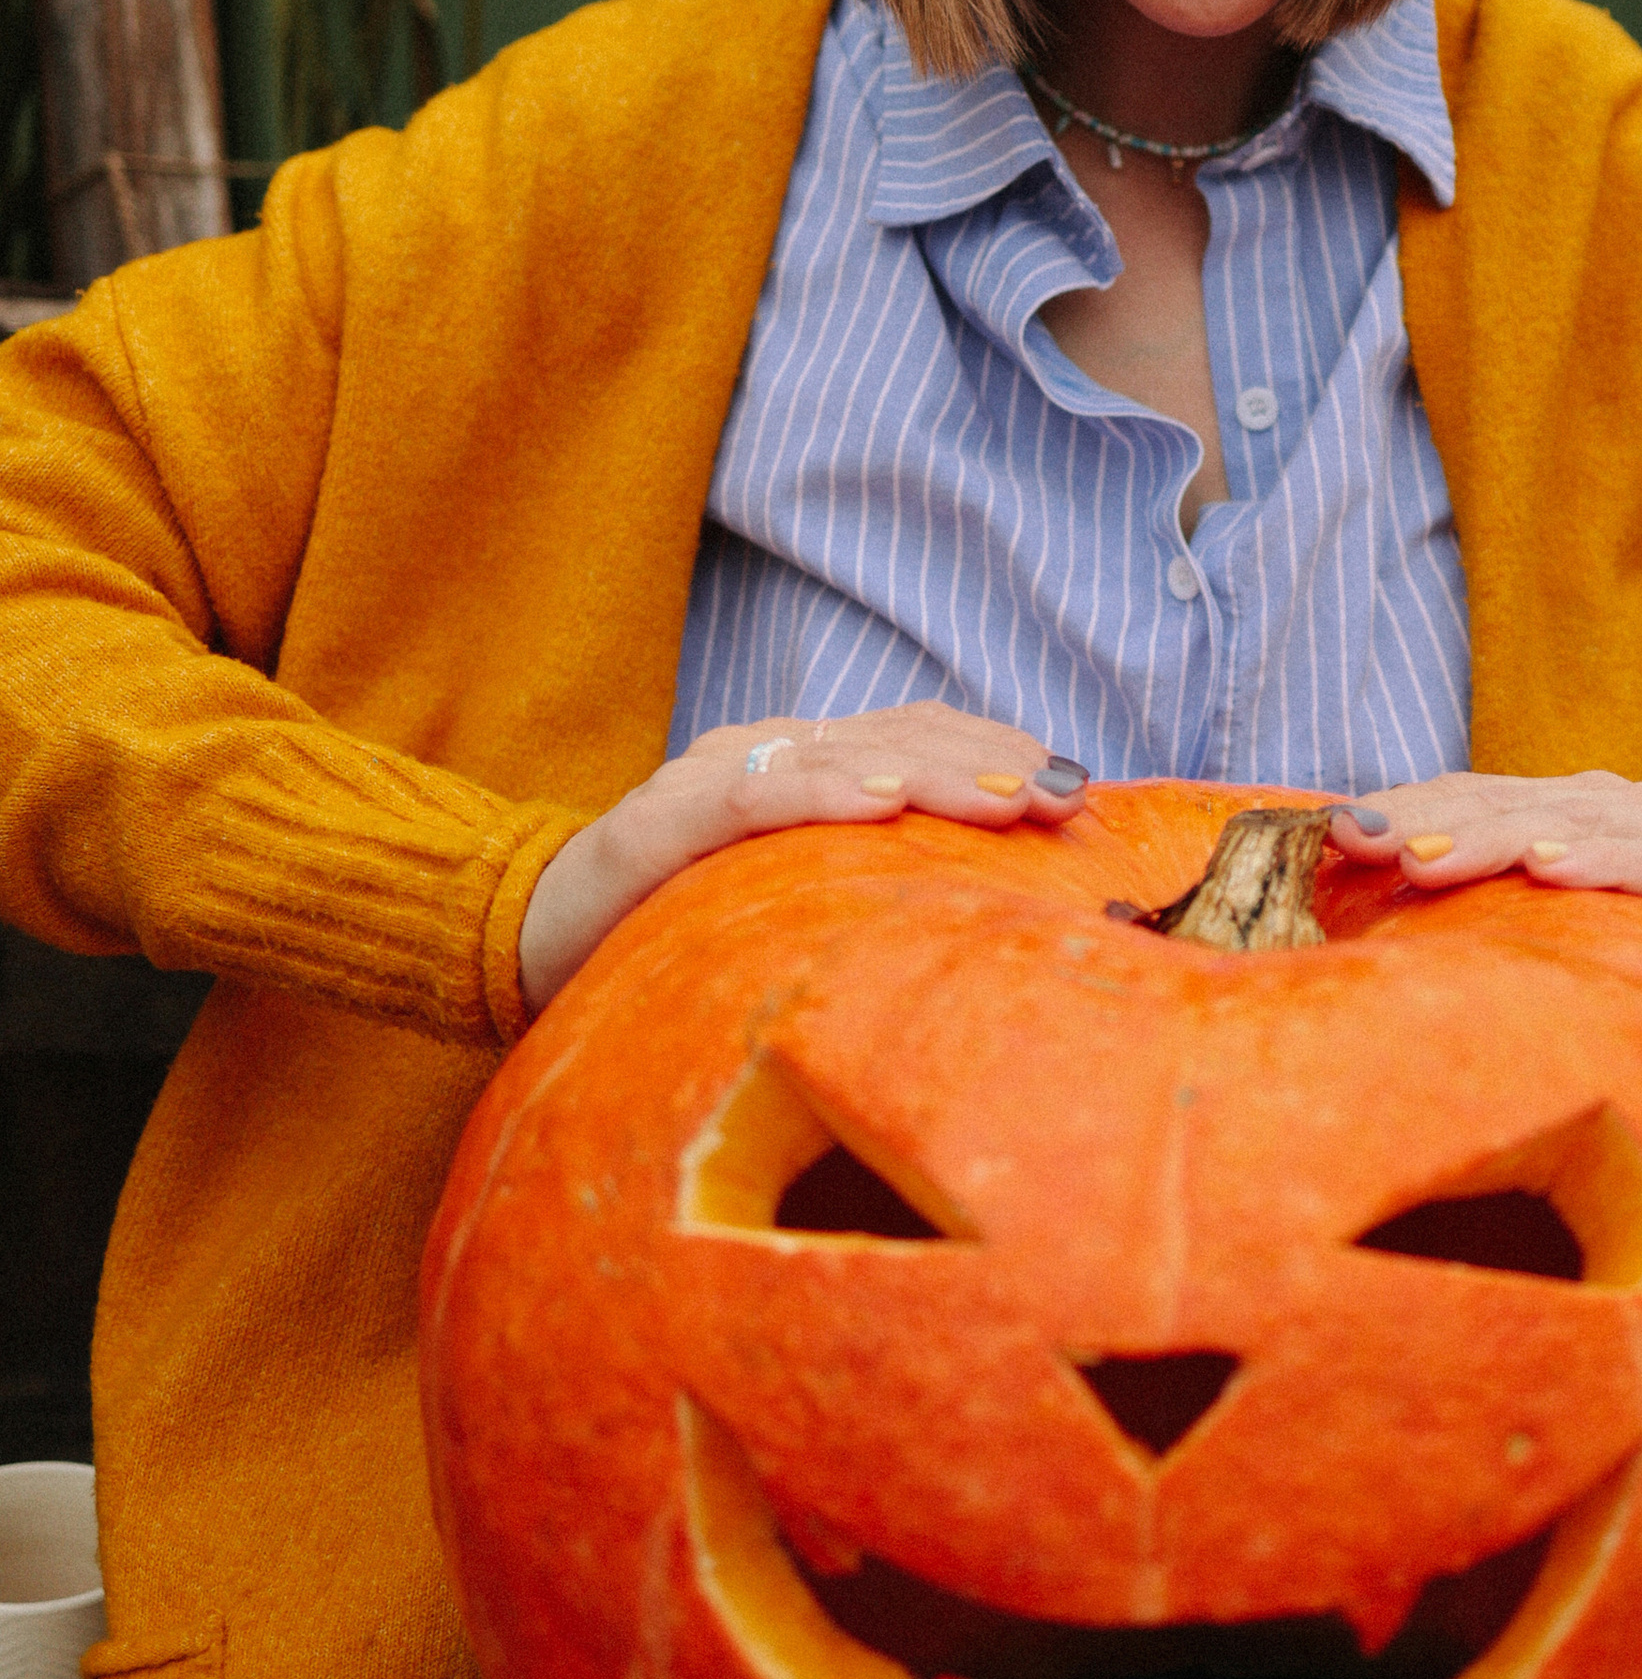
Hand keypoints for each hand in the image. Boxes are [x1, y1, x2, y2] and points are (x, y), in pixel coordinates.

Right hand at [518, 705, 1088, 1017]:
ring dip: (932, 772)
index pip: (916, 734)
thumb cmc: (677, 930)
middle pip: (895, 740)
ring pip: (840, 756)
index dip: (993, 748)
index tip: (1073, 784)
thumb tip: (984, 903)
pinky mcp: (656, 823)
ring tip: (1004, 794)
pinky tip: (879, 802)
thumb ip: (867, 878)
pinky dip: (820, 793)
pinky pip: (749, 799)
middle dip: (986, 763)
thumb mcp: (793, 900)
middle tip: (1062, 797)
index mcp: (804, 765)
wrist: (532, 944)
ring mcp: (711, 779)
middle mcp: (765, 753)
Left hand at [1326, 769, 1641, 1021]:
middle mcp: (1624, 810)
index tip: (1330, 832)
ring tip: (1426, 858)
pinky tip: (1551, 868)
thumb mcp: (1570, 945)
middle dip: (1429, 819)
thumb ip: (1496, 922)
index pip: (1477, 798)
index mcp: (1577, 815)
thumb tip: (1382, 920)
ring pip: (1575, 823)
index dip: (1407, 807)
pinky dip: (1605, 861)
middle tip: (1357, 840)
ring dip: (1495, 836)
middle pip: (1512, 803)